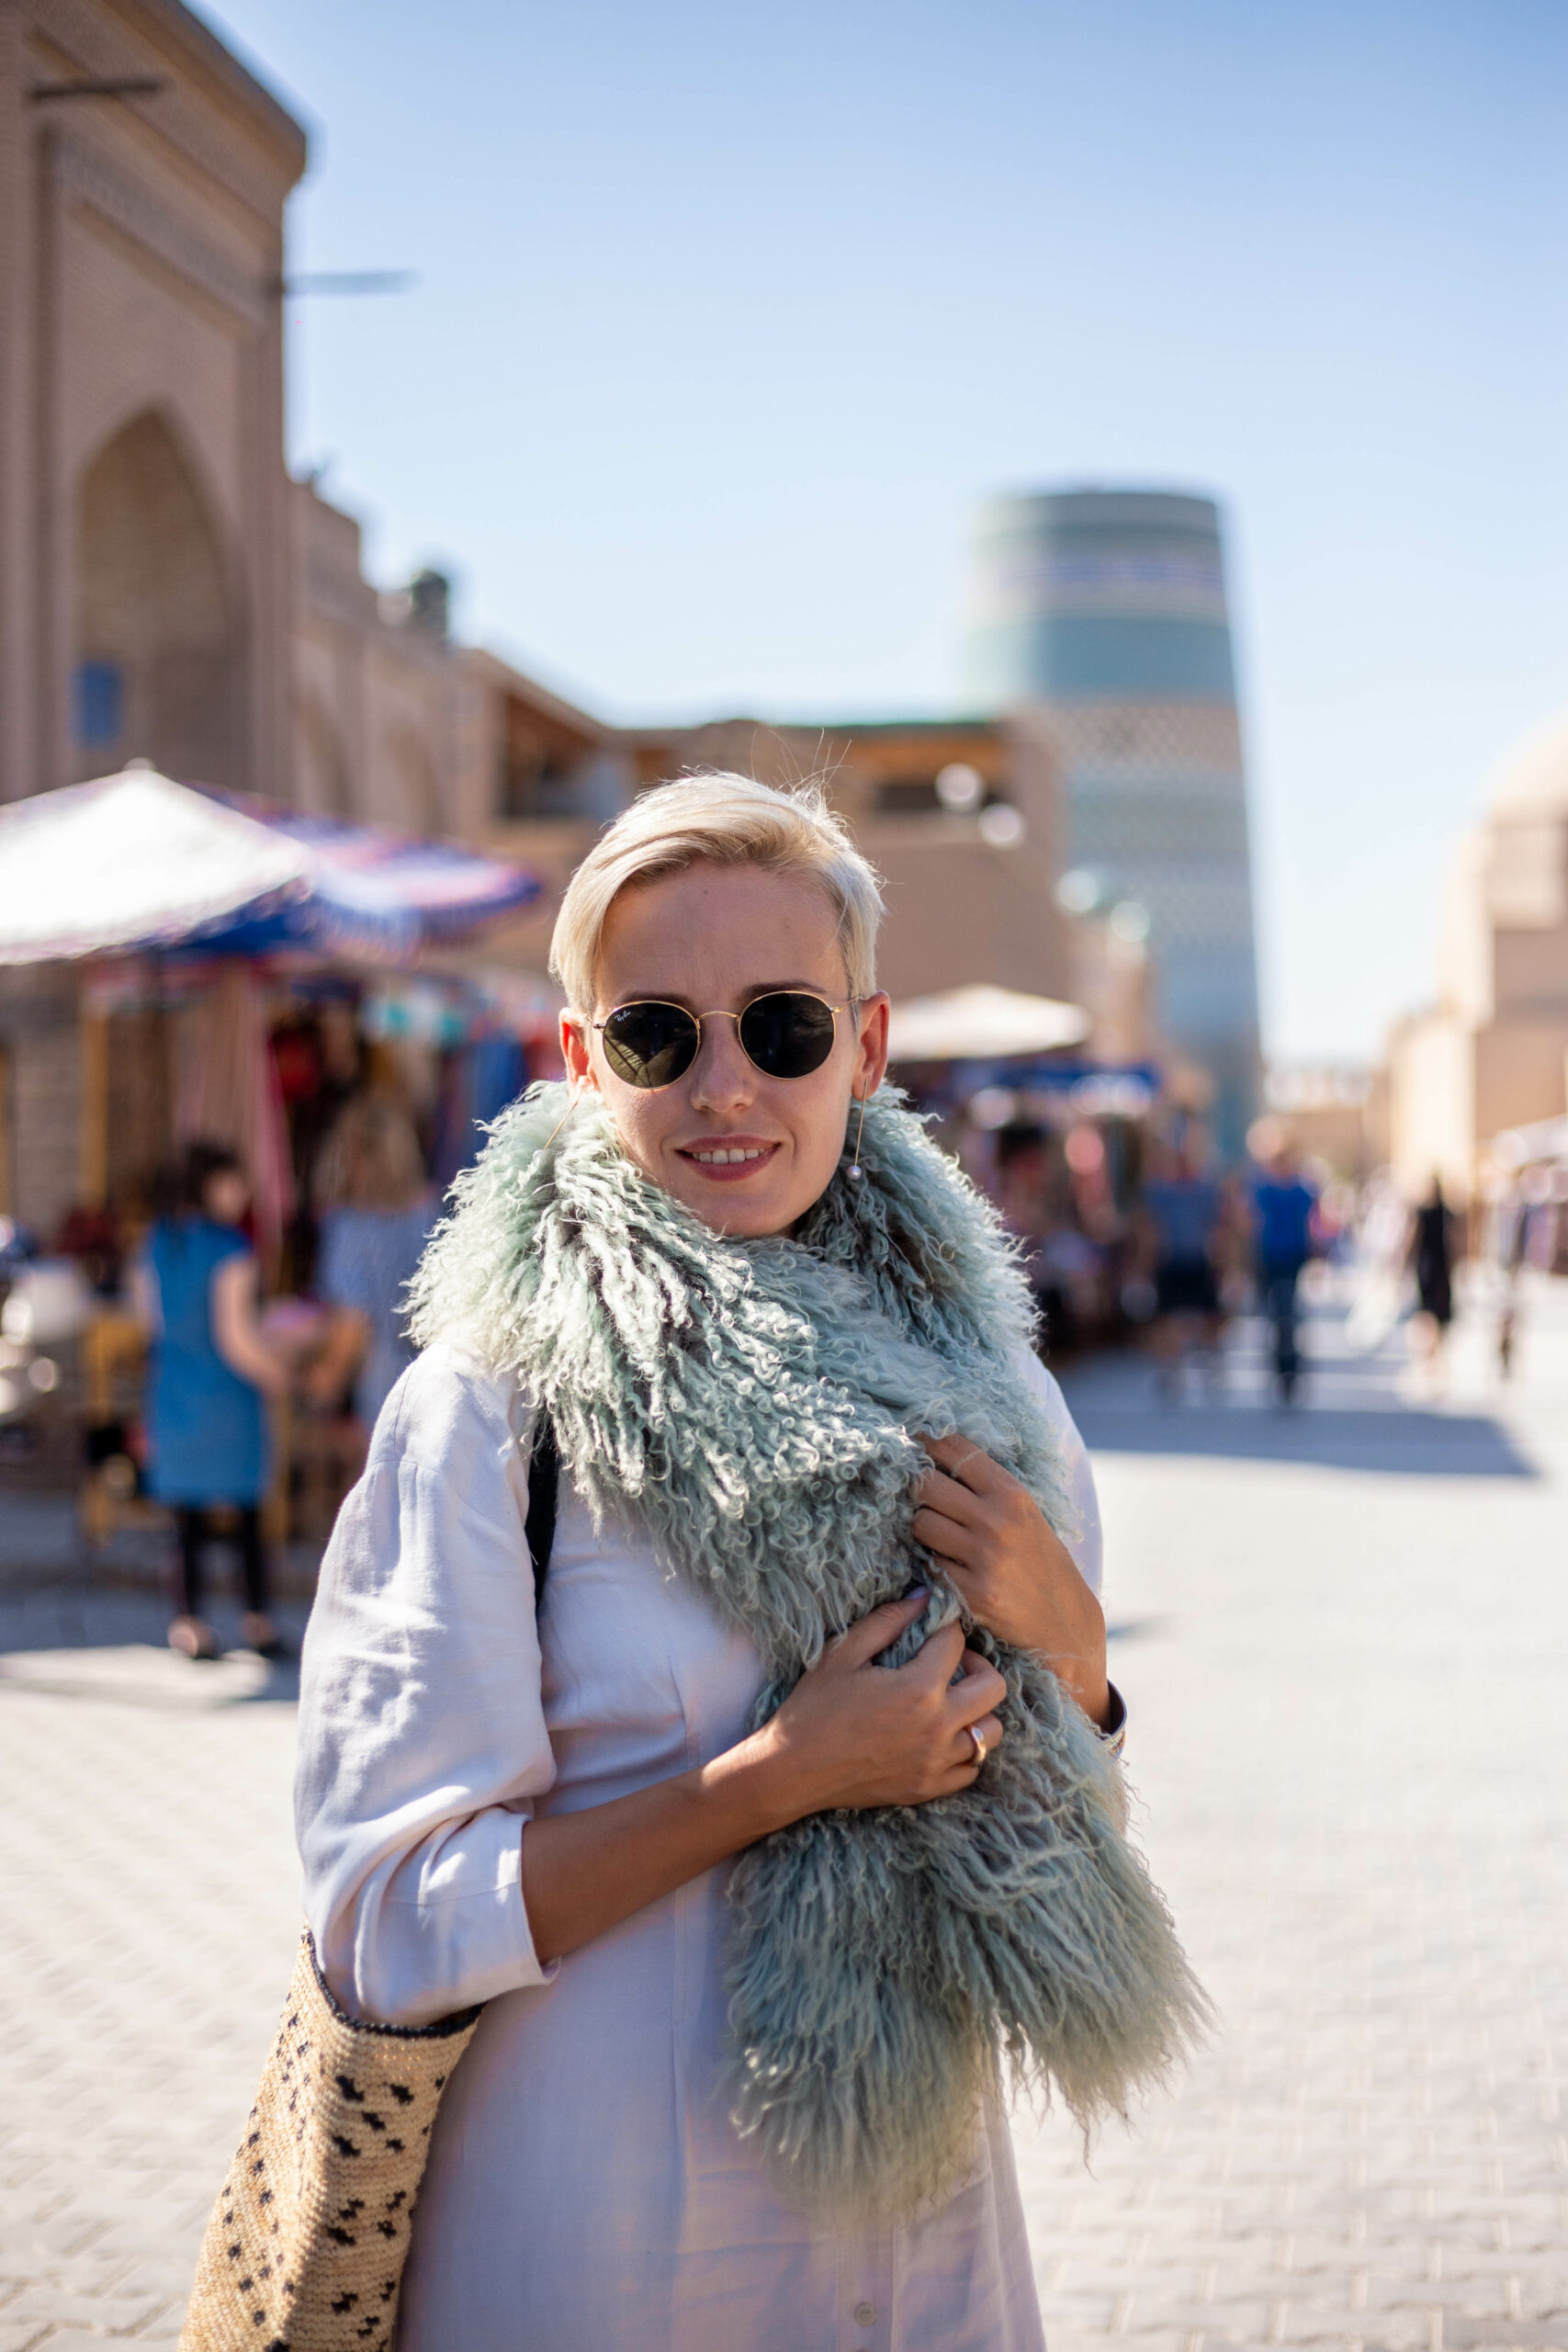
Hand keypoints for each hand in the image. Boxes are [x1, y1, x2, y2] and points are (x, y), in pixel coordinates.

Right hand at [755, 1592, 1006, 1822]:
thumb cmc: (812, 1708)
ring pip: (990, 1732)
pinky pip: (972, 1769)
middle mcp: (937, 1728)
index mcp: (918, 1689)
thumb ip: (886, 1621)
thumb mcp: (842, 1654)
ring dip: (977, 1711)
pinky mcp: (928, 1789)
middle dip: (978, 1665)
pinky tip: (940, 1735)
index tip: (932, 1627)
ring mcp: (936, 1763)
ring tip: (949, 1701)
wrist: (792, 1772)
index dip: (945, 1626)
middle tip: (952, 1663)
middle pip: (994, 1687)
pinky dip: (965, 1750)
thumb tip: (923, 1597)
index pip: (955, 1642)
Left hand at [913, 1435, 1110, 1727]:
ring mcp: (982, 1557)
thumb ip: (987, 1487)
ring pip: (921, 1523)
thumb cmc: (1041, 1561)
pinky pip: (930, 1564)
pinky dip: (935, 1565)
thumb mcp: (1026, 1513)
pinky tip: (954, 1569)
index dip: (927, 1441)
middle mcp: (997, 1521)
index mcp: (1012, 1494)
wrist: (1064, 1622)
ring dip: (923, 1529)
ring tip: (943, 1538)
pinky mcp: (971, 1592)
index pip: (955, 1450)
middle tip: (927, 1501)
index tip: (914, 1442)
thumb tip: (935, 1454)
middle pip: (926, 1484)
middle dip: (920, 1490)